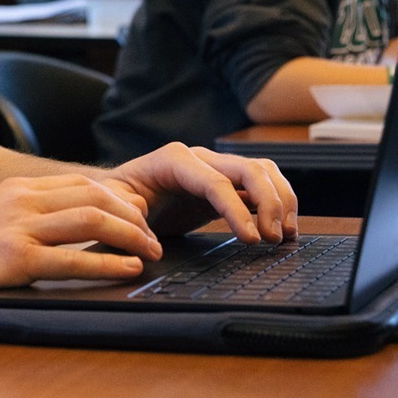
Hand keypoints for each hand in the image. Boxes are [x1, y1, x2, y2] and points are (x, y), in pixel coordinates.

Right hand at [0, 174, 161, 319]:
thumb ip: (23, 221)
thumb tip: (62, 237)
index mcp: (17, 190)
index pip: (83, 182)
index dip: (120, 198)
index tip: (140, 217)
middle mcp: (21, 200)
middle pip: (95, 194)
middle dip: (134, 215)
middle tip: (154, 237)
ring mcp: (18, 228)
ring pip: (91, 218)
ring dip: (131, 235)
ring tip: (152, 252)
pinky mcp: (14, 259)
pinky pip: (73, 257)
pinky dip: (109, 262)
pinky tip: (128, 269)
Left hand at [106, 142, 297, 243]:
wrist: (119, 192)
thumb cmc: (115, 197)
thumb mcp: (113, 204)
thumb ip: (127, 215)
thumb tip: (146, 234)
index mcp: (174, 159)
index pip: (217, 183)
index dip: (238, 211)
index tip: (253, 239)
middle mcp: (200, 157)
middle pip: (249, 169)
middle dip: (269, 203)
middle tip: (274, 239)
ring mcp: (216, 167)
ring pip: (263, 171)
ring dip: (281, 200)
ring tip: (285, 235)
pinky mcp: (226, 183)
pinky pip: (262, 183)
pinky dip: (278, 202)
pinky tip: (283, 228)